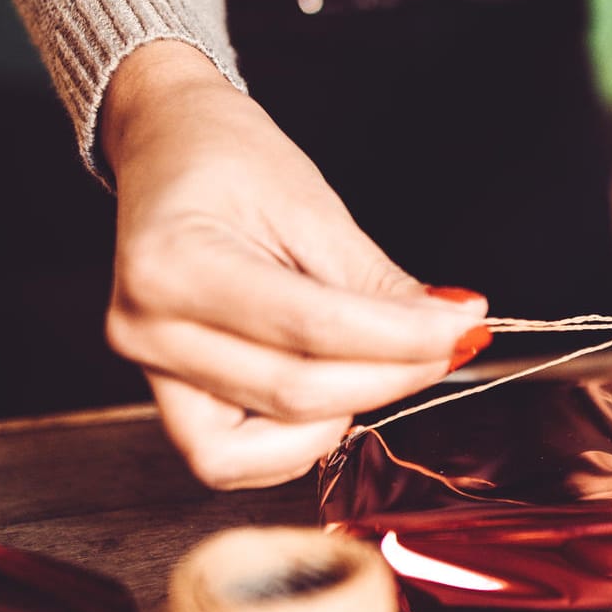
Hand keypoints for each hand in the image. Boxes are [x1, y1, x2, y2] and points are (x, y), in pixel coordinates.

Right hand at [100, 41, 491, 488]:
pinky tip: (333, 391)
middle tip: (449, 341)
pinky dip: (296, 443)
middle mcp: (147, 329)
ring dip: (348, 411)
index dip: (403, 337)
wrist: (168, 149)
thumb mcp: (313, 207)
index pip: (312, 328)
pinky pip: (233, 461)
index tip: (464, 324)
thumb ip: (375, 283)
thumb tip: (450, 326)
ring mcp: (150, 371)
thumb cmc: (229, 164)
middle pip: (296, 393)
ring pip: (267, 442)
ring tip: (383, 361)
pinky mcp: (167, 398)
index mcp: (173, 265)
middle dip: (393, 375)